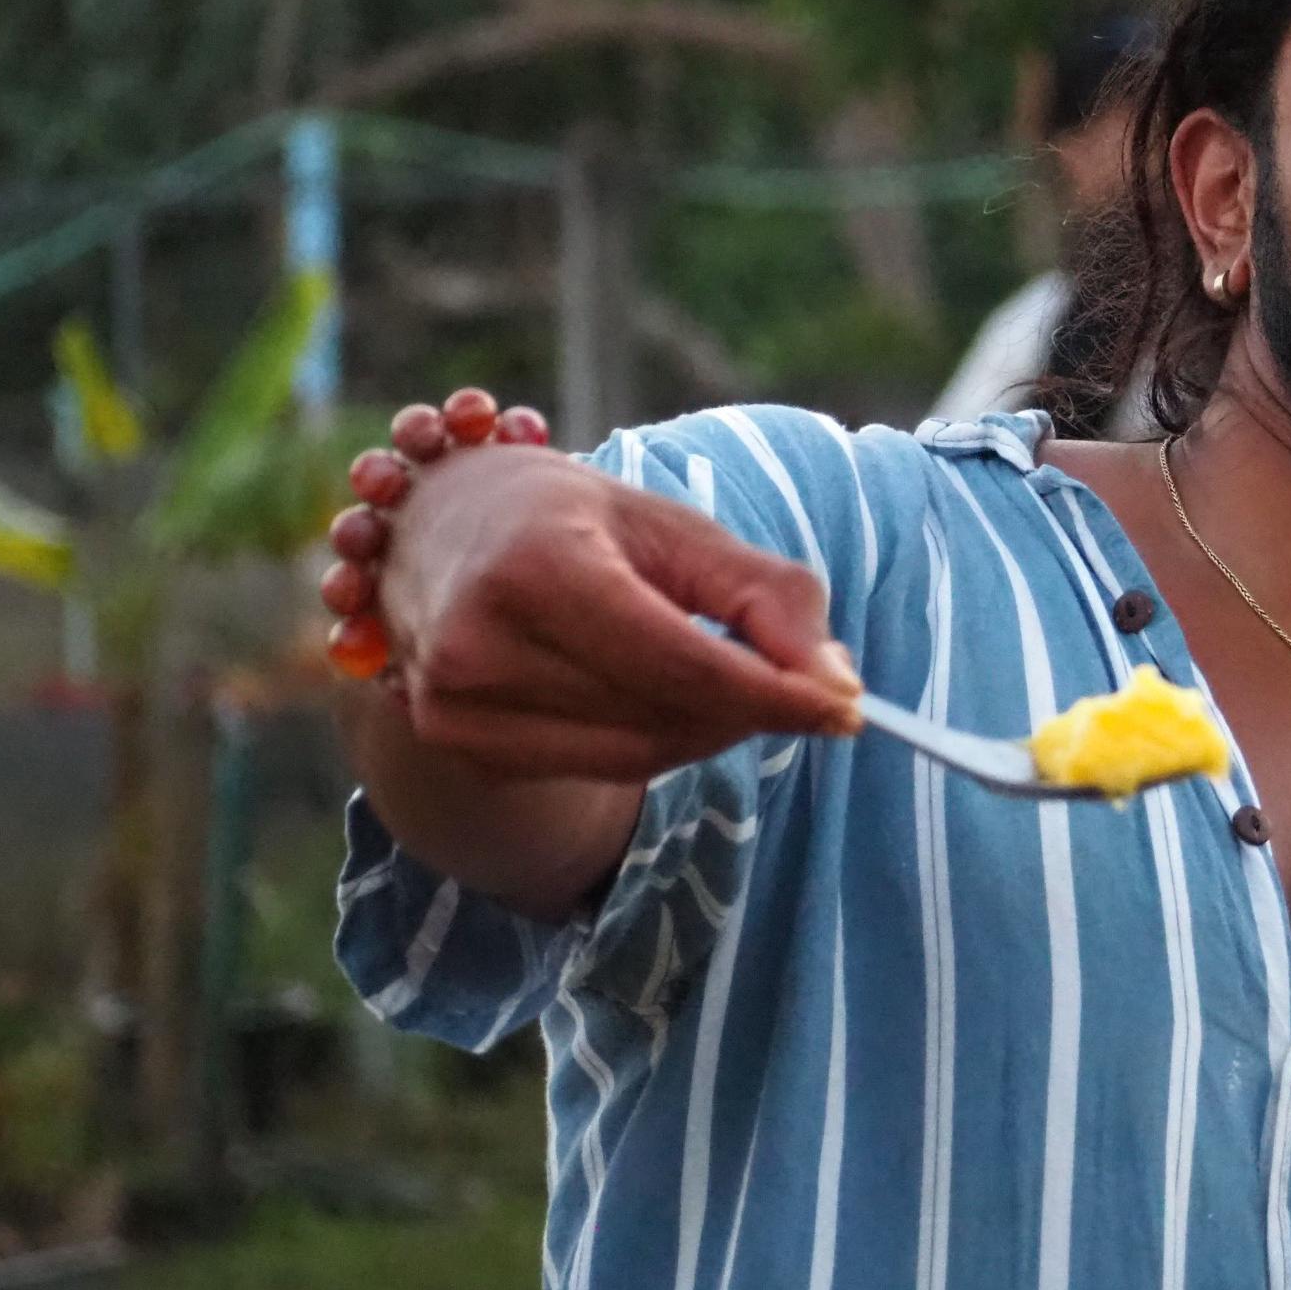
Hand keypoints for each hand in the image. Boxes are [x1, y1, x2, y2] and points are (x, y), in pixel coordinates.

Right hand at [380, 445, 863, 781]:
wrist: (440, 533)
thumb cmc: (577, 523)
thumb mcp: (677, 531)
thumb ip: (766, 597)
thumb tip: (838, 685)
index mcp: (535, 563)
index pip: (677, 658)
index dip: (773, 691)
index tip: (851, 707)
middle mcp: (478, 640)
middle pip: (666, 709)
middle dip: (752, 704)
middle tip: (801, 682)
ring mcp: (454, 703)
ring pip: (640, 750)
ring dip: (711, 727)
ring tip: (723, 676)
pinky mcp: (457, 743)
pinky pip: (601, 766)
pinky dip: (658, 741)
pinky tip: (660, 697)